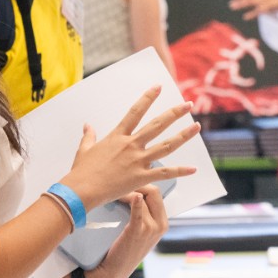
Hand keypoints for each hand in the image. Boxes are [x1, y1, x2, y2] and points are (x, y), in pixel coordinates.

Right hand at [61, 86, 198, 209]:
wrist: (80, 190)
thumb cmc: (81, 171)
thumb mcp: (84, 149)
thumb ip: (89, 136)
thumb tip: (88, 125)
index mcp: (118, 136)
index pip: (136, 111)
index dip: (148, 98)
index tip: (159, 87)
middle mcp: (131, 145)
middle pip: (157, 125)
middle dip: (174, 113)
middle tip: (189, 104)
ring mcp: (138, 161)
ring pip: (166, 145)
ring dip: (183, 136)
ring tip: (197, 127)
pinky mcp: (141, 177)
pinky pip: (165, 173)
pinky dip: (180, 171)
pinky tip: (193, 169)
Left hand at [88, 184, 168, 277]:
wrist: (114, 271)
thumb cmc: (124, 250)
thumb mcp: (141, 233)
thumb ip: (144, 216)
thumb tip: (135, 193)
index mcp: (163, 224)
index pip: (157, 193)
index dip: (143, 184)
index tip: (129, 180)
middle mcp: (161, 225)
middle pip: (154, 191)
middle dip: (138, 183)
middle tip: (121, 182)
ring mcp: (151, 228)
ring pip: (143, 197)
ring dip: (128, 191)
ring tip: (114, 191)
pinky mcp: (138, 230)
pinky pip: (138, 209)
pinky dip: (134, 200)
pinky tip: (132, 195)